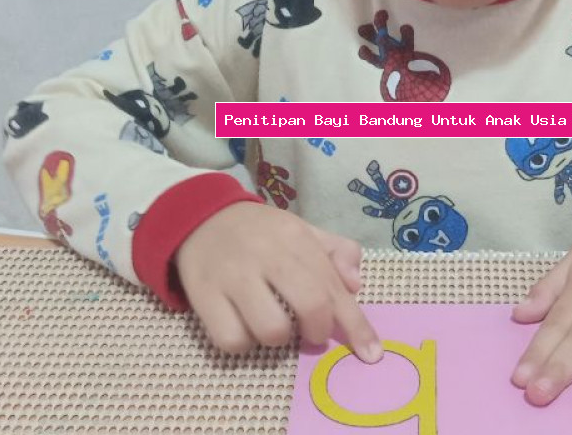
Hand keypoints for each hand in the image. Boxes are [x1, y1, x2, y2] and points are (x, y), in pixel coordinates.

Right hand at [175, 201, 382, 362]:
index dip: (356, 325)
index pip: (334, 286)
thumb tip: (355, 285)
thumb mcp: (303, 231)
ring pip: (271, 329)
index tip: (371, 353)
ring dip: (279, 339)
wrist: (200, 217)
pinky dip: (243, 344)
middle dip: (318, 331)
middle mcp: (266, 255)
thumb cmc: (261, 233)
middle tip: (313, 333)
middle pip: (310, 306)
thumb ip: (337, 252)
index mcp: (296, 238)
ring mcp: (233, 276)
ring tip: (273, 324)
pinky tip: (244, 327)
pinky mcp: (203, 294)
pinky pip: (231, 339)